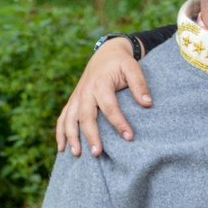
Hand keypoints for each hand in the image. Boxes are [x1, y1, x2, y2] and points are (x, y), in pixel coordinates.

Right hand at [54, 37, 152, 155]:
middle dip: (91, 135)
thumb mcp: (133, 67)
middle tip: (98, 153)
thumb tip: (148, 103)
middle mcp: (85, 91)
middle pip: (86, 116)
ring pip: (69, 119)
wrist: (106, 53)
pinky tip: (62, 148)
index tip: (129, 137)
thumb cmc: (121, 63)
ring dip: (71, 137)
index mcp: (100, 84)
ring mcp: (76, 97)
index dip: (119, 122)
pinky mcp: (73, 101)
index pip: (110, 107)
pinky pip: (62, 118)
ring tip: (77, 154)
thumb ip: (140, 84)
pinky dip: (60, 133)